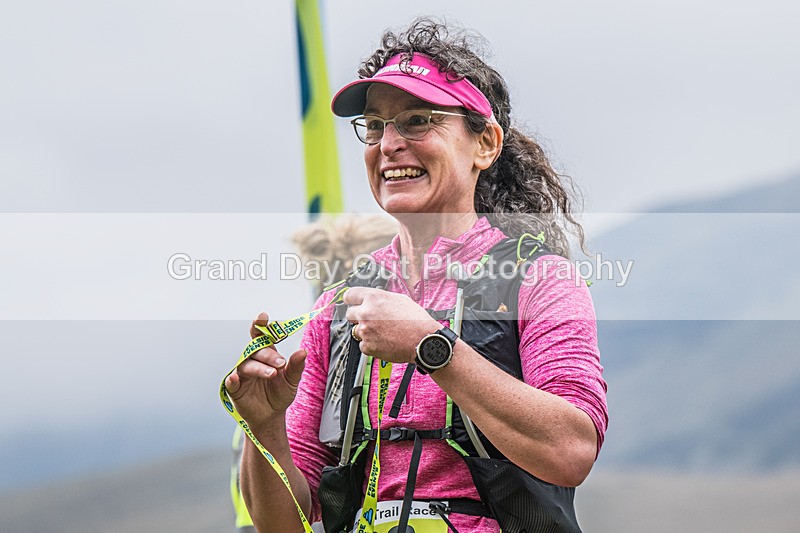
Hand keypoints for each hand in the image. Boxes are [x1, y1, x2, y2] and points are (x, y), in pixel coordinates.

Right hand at [224, 312, 306, 427]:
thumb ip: (296, 366)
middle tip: (281, 363)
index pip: (262, 336)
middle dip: (268, 355)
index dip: (260, 325)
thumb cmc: (280, 393)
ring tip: (272, 373)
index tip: (263, 316)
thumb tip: (303, 351)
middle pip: (256, 351)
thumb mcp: (292, 380)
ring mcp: (242, 374)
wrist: (272, 415)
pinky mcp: (235, 389)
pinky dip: (232, 379)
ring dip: (258, 368)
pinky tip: (236, 378)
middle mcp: (253, 361)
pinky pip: (231, 382)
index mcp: (267, 355)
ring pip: (246, 365)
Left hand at [343, 287, 440, 362]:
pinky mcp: (367, 346)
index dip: (350, 300)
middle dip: (358, 317)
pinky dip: (371, 344)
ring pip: (356, 330)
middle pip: (349, 314)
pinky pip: (363, 345)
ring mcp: (365, 331)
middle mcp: (366, 313)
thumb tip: (374, 299)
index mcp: (373, 298)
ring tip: (383, 332)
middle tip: (371, 320)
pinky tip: (384, 342)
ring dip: (366, 331)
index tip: (351, 303)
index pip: (349, 295)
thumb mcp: (399, 299)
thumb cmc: (416, 320)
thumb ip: (381, 298)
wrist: (423, 340)